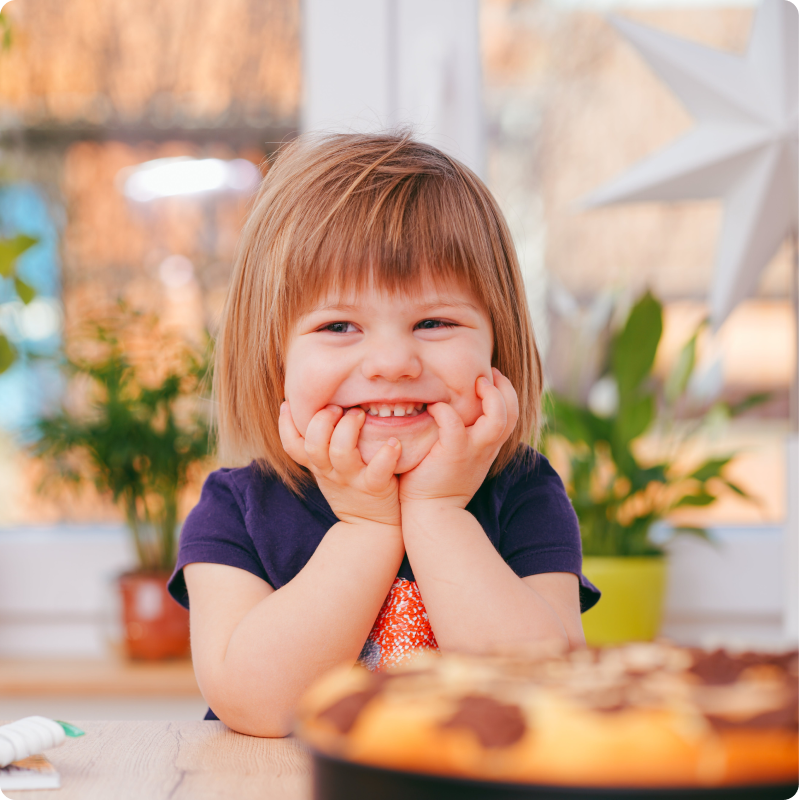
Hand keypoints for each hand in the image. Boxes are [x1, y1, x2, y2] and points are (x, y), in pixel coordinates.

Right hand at [279, 403, 402, 527]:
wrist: (371, 528)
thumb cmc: (352, 489)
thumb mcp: (328, 470)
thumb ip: (322, 445)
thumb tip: (320, 408)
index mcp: (318, 465)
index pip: (292, 446)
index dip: (285, 425)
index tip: (288, 403)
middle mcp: (330, 472)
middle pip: (314, 444)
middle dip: (322, 420)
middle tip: (338, 407)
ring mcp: (352, 480)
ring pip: (341, 452)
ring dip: (349, 428)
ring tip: (361, 414)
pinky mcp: (374, 488)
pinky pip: (378, 471)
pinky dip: (386, 454)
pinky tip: (393, 442)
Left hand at [398, 368, 518, 508]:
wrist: (432, 513)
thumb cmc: (438, 482)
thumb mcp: (460, 456)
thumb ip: (464, 435)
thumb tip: (453, 409)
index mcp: (489, 446)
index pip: (511, 413)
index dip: (506, 392)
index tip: (491, 378)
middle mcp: (486, 447)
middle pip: (512, 412)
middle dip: (504, 387)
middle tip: (486, 375)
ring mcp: (472, 451)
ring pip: (497, 418)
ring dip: (490, 396)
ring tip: (474, 384)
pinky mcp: (452, 454)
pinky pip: (453, 423)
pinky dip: (445, 410)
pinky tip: (434, 408)